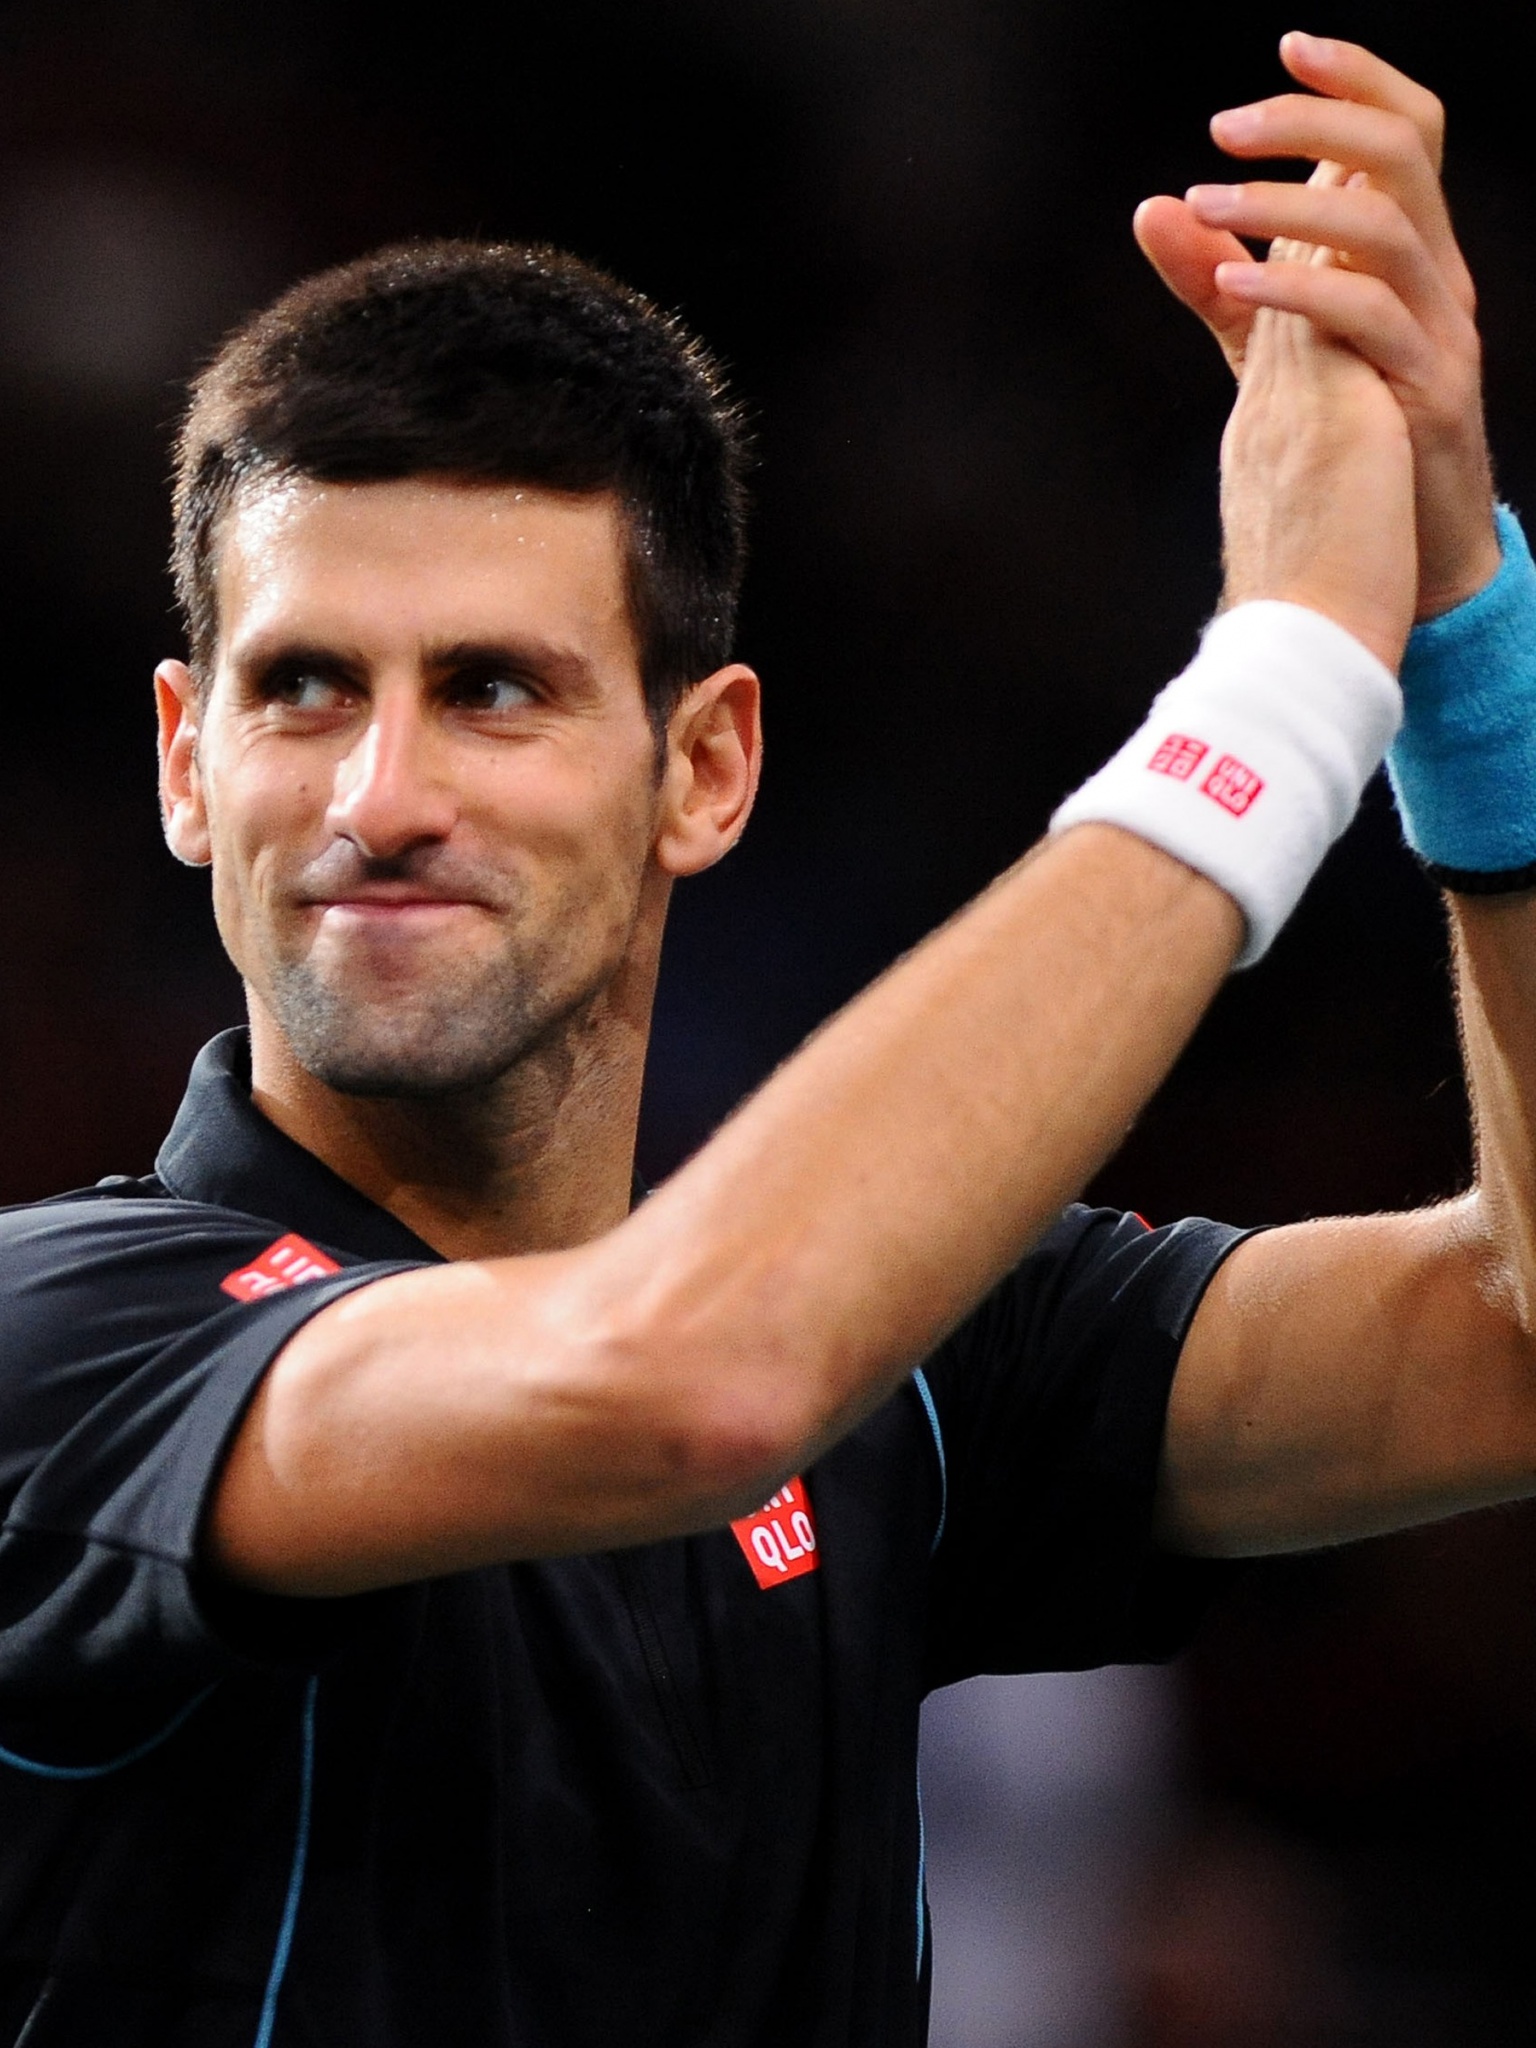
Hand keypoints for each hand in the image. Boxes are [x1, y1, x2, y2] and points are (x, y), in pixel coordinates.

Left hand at [1136, 31, 1499, 621]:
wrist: (1407, 551)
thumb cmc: (1348, 440)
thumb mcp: (1274, 346)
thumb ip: (1219, 277)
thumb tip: (1155, 206)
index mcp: (1408, 252)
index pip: (1405, 130)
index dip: (1356, 78)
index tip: (1286, 49)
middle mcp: (1436, 276)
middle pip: (1398, 153)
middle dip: (1311, 122)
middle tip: (1224, 129)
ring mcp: (1439, 330)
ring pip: (1385, 225)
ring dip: (1284, 204)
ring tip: (1205, 202)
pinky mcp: (1430, 391)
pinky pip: (1370, 317)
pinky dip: (1295, 293)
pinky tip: (1232, 289)